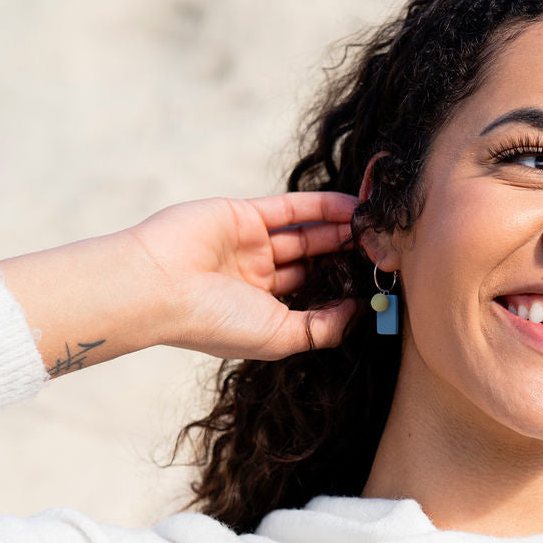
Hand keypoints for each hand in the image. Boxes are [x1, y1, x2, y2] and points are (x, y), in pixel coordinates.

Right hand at [129, 192, 358, 360]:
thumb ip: (322, 327)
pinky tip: (352, 206)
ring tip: (374, 228)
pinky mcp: (244, 215)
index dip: (340, 293)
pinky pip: (291, 209)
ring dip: (339, 230)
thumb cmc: (214, 322)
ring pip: (305, 235)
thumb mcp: (280, 337)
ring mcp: (249, 246)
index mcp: (261, 313)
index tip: (376, 288)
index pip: (309, 300)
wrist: (160, 286)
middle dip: (344, 259)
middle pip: (311, 265)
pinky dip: (322, 206)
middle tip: (382, 251)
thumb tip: (358, 311)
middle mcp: (256, 279)